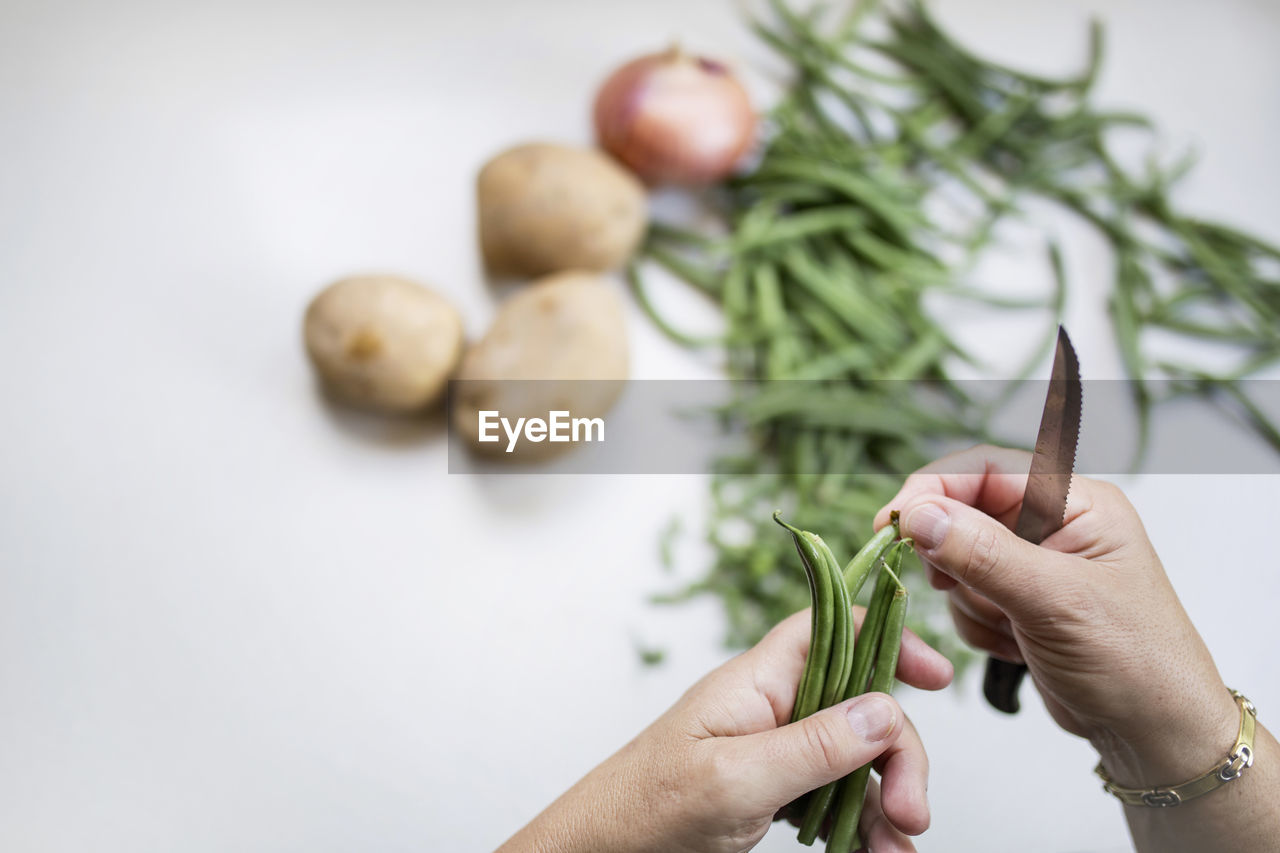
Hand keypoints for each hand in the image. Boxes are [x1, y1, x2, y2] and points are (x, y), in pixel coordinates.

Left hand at [498, 608, 952, 852]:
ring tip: (896, 844)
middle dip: (898, 751)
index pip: (831, 628)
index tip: (937, 675)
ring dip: (888, 796)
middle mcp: (773, 706)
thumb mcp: (735, 779)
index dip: (885, 636)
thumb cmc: (647, 808)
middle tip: (913, 810)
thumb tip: (885, 710)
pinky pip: (838, 793)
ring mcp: (776, 748)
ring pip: (858, 755)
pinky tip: (877, 848)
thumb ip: (812, 746)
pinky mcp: (776, 788)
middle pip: (861, 703)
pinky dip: (865, 821)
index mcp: (756, 682)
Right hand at [875, 445, 1278, 852]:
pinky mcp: (1018, 601)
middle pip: (963, 513)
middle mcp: (1052, 523)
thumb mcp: (1053, 601)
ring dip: (970, 600)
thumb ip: (981, 553)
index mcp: (1074, 501)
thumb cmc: (1132, 661)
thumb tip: (915, 515)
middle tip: (952, 586)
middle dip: (953, 557)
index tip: (892, 523)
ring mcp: (1033, 564)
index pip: (984, 469)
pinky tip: (1015, 646)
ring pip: (957, 559)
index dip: (932, 488)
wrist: (1154, 733)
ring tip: (1013, 630)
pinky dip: (977, 625)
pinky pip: (965, 597)